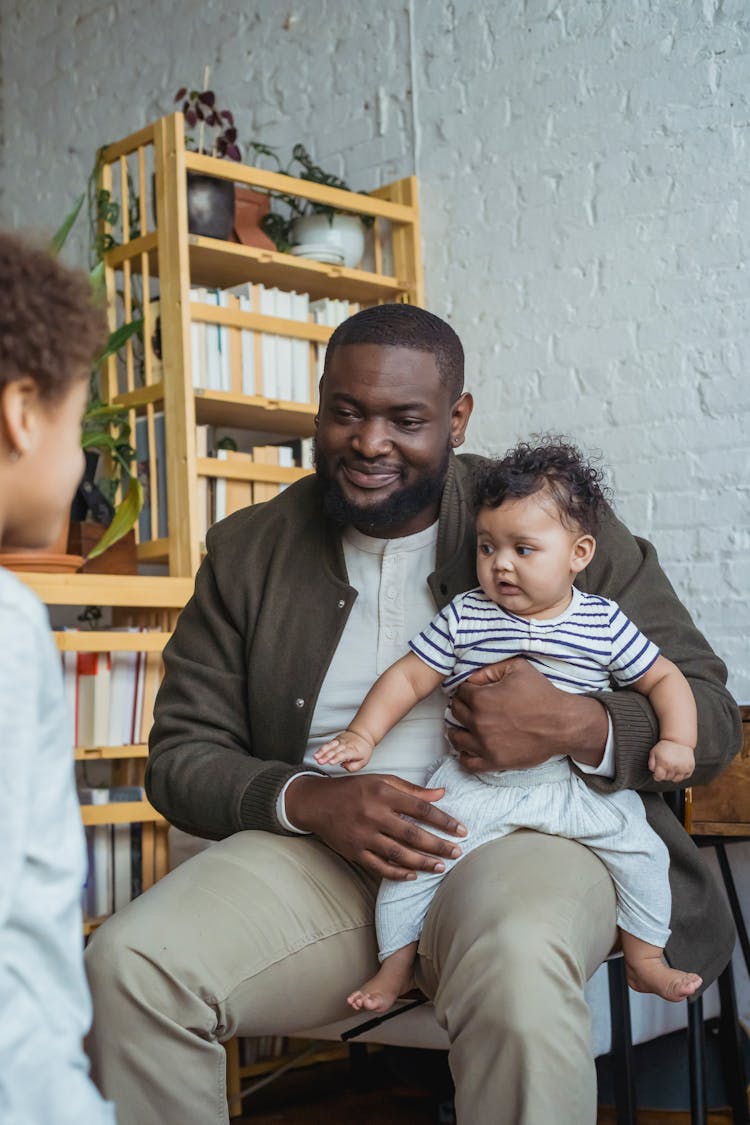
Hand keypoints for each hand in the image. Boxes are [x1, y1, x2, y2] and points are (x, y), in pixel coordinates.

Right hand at [284, 773, 466, 879]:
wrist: (317, 802)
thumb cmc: (354, 789)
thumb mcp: (382, 781)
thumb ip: (412, 790)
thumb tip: (441, 794)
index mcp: (383, 794)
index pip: (420, 808)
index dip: (444, 820)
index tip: (461, 830)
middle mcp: (373, 814)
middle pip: (412, 834)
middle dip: (438, 845)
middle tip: (457, 852)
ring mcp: (363, 835)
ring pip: (397, 853)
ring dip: (422, 862)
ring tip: (440, 867)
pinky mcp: (354, 851)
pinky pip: (379, 866)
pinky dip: (397, 873)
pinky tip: (413, 875)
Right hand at [314, 730, 373, 771]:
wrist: (363, 735)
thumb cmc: (363, 749)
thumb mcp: (364, 761)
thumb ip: (353, 767)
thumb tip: (344, 766)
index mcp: (353, 751)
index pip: (344, 754)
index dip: (337, 758)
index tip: (331, 762)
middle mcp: (345, 745)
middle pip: (335, 751)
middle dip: (326, 756)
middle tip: (320, 761)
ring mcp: (340, 742)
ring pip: (330, 746)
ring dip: (322, 751)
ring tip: (316, 757)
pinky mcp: (335, 740)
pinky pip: (328, 744)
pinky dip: (322, 748)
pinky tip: (316, 754)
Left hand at [448, 657, 608, 772]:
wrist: (561, 723)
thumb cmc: (541, 694)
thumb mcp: (517, 668)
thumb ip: (490, 668)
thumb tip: (472, 677)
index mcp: (481, 699)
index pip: (460, 692)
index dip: (466, 689)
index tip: (473, 691)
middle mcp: (478, 722)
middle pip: (455, 713)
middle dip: (461, 707)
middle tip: (470, 707)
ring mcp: (485, 744)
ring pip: (456, 738)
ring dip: (457, 730)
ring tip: (464, 727)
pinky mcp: (494, 761)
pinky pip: (468, 762)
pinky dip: (464, 755)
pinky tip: (469, 748)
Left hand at [648, 739, 694, 782]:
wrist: (679, 740)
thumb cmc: (665, 746)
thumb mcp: (653, 753)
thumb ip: (651, 764)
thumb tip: (654, 773)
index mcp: (663, 763)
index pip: (659, 777)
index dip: (657, 776)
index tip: (658, 773)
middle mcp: (674, 766)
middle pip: (667, 778)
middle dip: (664, 774)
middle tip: (665, 767)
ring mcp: (683, 768)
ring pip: (676, 780)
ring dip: (673, 776)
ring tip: (672, 767)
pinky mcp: (690, 768)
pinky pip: (685, 777)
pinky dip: (681, 774)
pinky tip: (679, 767)